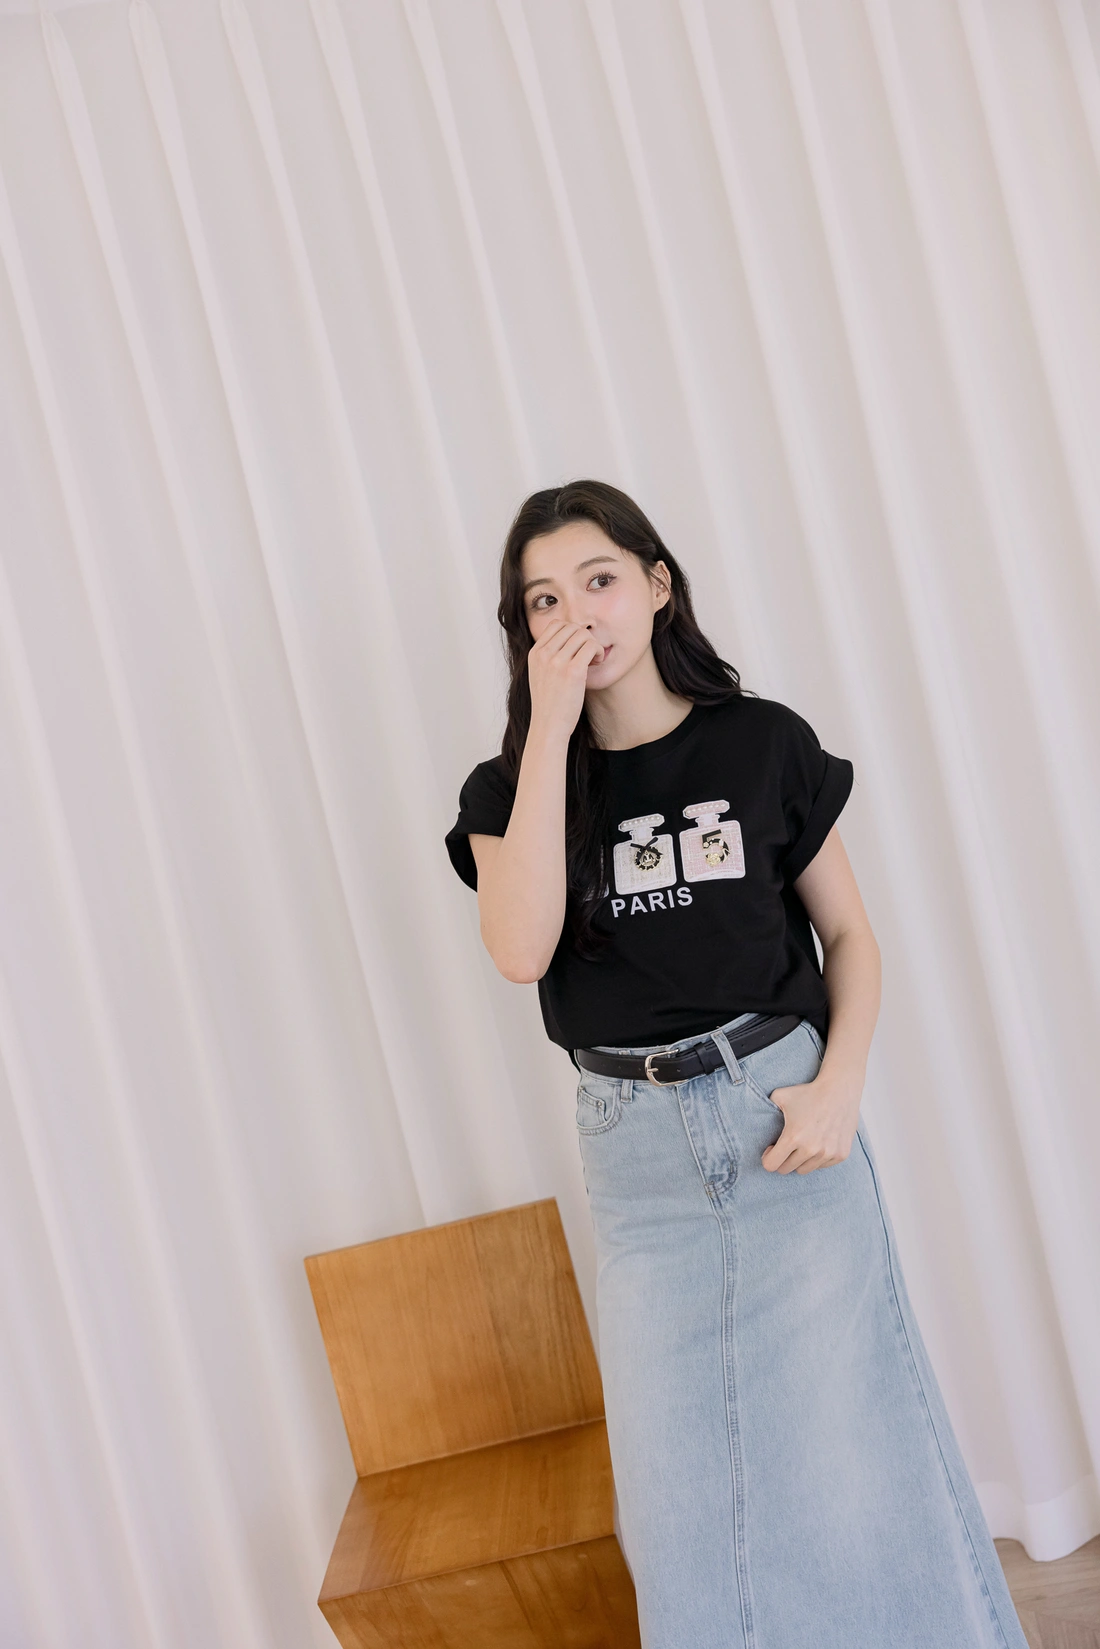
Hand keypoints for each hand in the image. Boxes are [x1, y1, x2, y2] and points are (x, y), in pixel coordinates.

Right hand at [527, 618, 603, 738]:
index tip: (577, 648)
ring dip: (593, 644)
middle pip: (572, 627)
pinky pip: (591, 646)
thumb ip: (549, 656)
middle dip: (584, 638)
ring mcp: (557, 662)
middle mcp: (544, 655)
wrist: (548, 726)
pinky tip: (596, 664)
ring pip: (583, 634)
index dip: (572, 632)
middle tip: (588, 655)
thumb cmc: (549, 704)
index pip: (556, 624)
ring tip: (592, 660)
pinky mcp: (572, 672)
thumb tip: (571, 638)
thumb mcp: (540, 675)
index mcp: (535, 654)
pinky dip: (598, 652)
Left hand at [760, 1070, 861, 1174]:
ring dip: (800, 1161)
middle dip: (783, 1159)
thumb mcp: (780, 1096)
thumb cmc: (808, 1093)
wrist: (839, 1090)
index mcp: (793, 1137)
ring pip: (804, 1170)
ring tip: (801, 1144)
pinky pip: (822, 1166)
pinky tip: (818, 1143)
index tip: (771, 1149)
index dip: (768, 1158)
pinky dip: (817, 1159)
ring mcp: (828, 1153)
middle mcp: (811, 1149)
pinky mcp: (841, 1155)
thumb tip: (751, 1118)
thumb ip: (764, 1107)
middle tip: (786, 1146)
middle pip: (787, 1169)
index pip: (772, 1165)